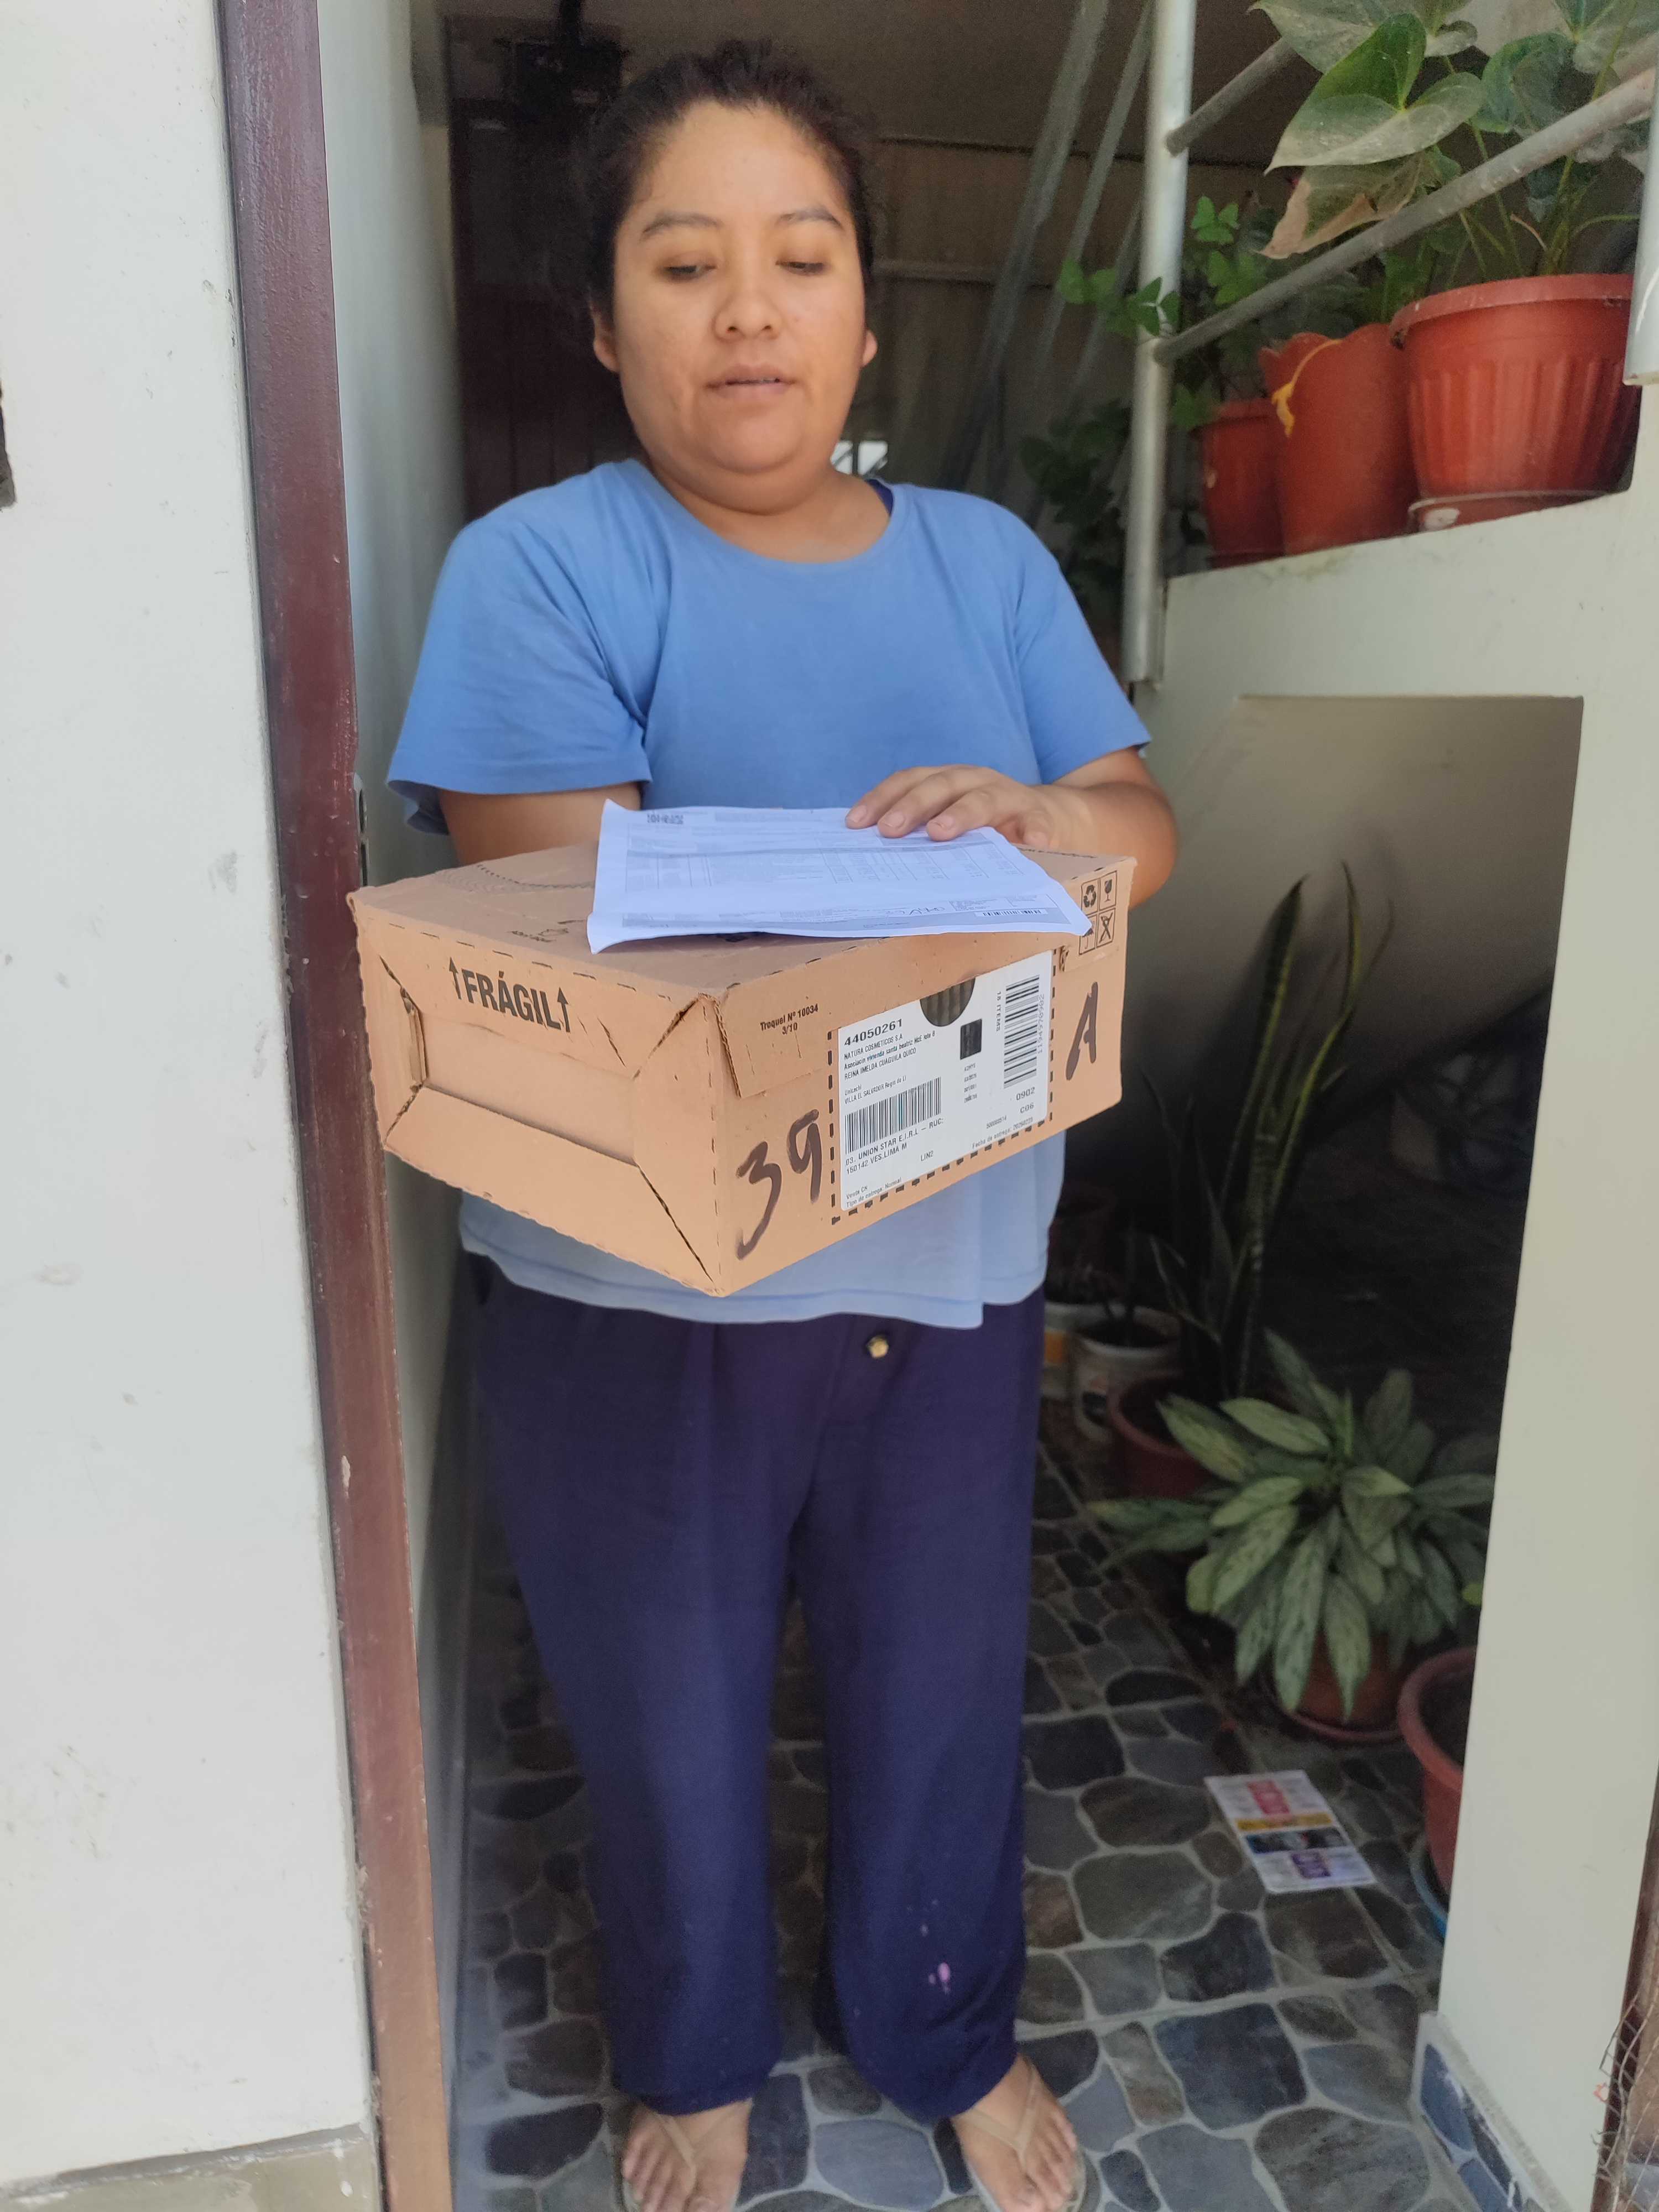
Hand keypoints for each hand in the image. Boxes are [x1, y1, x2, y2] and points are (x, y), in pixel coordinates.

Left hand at [845, 765, 1080, 847]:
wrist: (1050, 820)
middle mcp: (976, 782)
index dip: (881, 798)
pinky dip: (1035, 832)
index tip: (855, 823)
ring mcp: (1010, 798)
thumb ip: (921, 833)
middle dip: (913, 804)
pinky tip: (1033, 844)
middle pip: (941, 785)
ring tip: (941, 832)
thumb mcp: (953, 822)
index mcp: (948, 782)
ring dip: (962, 814)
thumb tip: (873, 856)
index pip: (910, 781)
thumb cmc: (987, 827)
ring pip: (983, 799)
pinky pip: (1037, 824)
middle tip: (890, 828)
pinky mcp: (1041, 818)